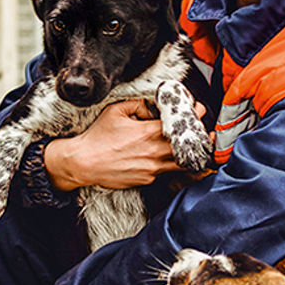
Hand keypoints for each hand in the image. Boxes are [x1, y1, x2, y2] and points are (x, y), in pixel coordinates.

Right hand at [45, 99, 205, 190]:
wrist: (84, 163)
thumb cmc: (98, 137)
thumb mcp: (116, 111)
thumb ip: (139, 104)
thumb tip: (154, 107)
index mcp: (149, 133)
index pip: (181, 124)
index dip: (194, 115)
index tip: (198, 109)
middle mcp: (155, 152)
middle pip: (188, 146)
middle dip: (198, 135)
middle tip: (200, 128)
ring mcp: (152, 169)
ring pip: (180, 163)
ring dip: (187, 154)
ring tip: (191, 145)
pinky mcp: (147, 180)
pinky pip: (164, 172)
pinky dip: (167, 164)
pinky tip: (164, 157)